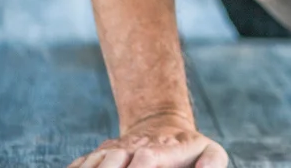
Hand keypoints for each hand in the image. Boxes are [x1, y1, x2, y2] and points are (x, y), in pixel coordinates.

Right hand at [67, 112, 227, 167]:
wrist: (160, 126)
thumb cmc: (188, 149)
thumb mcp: (210, 152)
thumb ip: (213, 162)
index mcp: (160, 150)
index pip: (146, 158)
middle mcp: (131, 149)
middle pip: (111, 161)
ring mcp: (111, 152)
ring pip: (92, 163)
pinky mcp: (96, 156)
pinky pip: (78, 165)